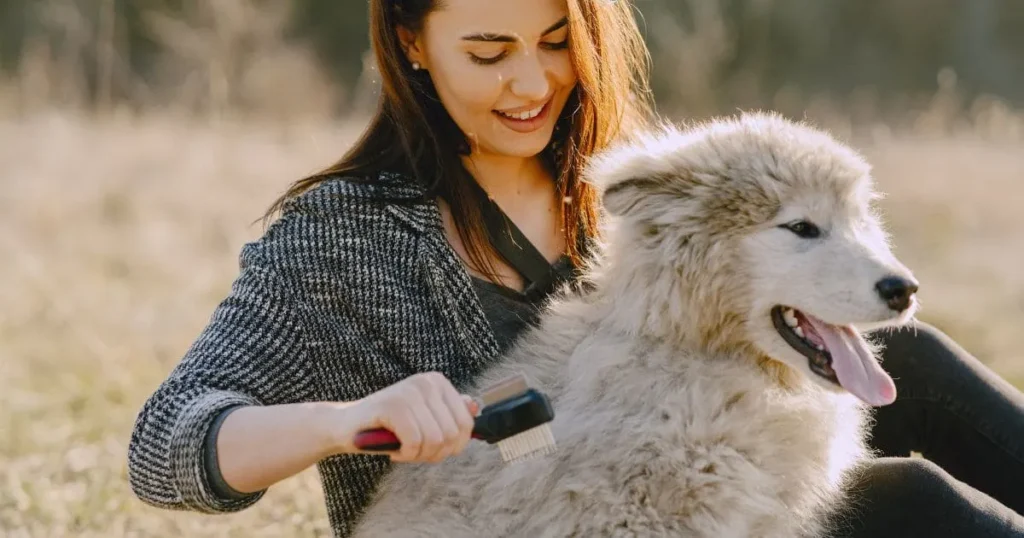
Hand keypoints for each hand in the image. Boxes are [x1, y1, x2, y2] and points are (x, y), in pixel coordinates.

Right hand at [336, 372, 479, 462]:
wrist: (345, 426)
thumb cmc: (388, 427)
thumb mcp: (422, 419)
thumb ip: (448, 413)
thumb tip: (475, 407)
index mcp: (437, 382)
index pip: (466, 423)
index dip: (453, 447)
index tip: (431, 448)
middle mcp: (426, 382)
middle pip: (452, 435)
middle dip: (434, 453)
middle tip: (413, 451)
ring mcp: (410, 391)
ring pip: (435, 441)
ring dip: (418, 455)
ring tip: (402, 449)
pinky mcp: (394, 405)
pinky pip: (415, 442)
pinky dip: (405, 455)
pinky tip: (393, 450)